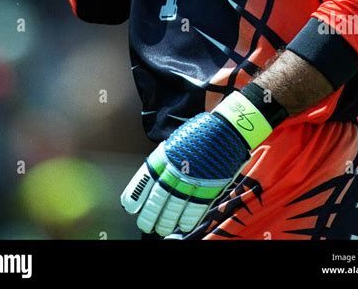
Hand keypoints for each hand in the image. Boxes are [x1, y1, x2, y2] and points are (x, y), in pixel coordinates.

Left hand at [120, 89, 275, 236]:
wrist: (227, 128)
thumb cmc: (201, 133)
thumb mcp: (177, 141)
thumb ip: (166, 160)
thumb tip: (154, 180)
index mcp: (166, 155)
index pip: (146, 179)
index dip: (137, 195)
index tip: (131, 207)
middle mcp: (177, 168)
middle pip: (159, 197)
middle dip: (150, 214)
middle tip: (146, 225)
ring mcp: (194, 178)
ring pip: (176, 205)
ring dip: (167, 220)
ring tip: (161, 228)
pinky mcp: (210, 186)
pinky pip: (197, 207)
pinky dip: (189, 218)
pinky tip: (183, 226)